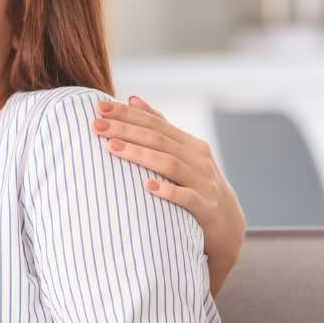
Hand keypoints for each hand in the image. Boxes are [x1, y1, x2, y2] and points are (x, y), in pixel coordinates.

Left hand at [91, 95, 246, 295]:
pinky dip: (168, 191)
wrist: (227, 222)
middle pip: (158, 140)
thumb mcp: (182, 153)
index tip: (99, 107)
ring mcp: (202, 182)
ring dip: (140, 155)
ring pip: (169, 164)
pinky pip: (187, 197)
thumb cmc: (196, 184)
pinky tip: (148, 187)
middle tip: (96, 125)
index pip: (154, 123)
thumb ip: (159, 127)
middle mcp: (197, 158)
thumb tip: (133, 99)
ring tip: (112, 147)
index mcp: (189, 144)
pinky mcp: (205, 206)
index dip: (127, 114)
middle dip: (125, 130)